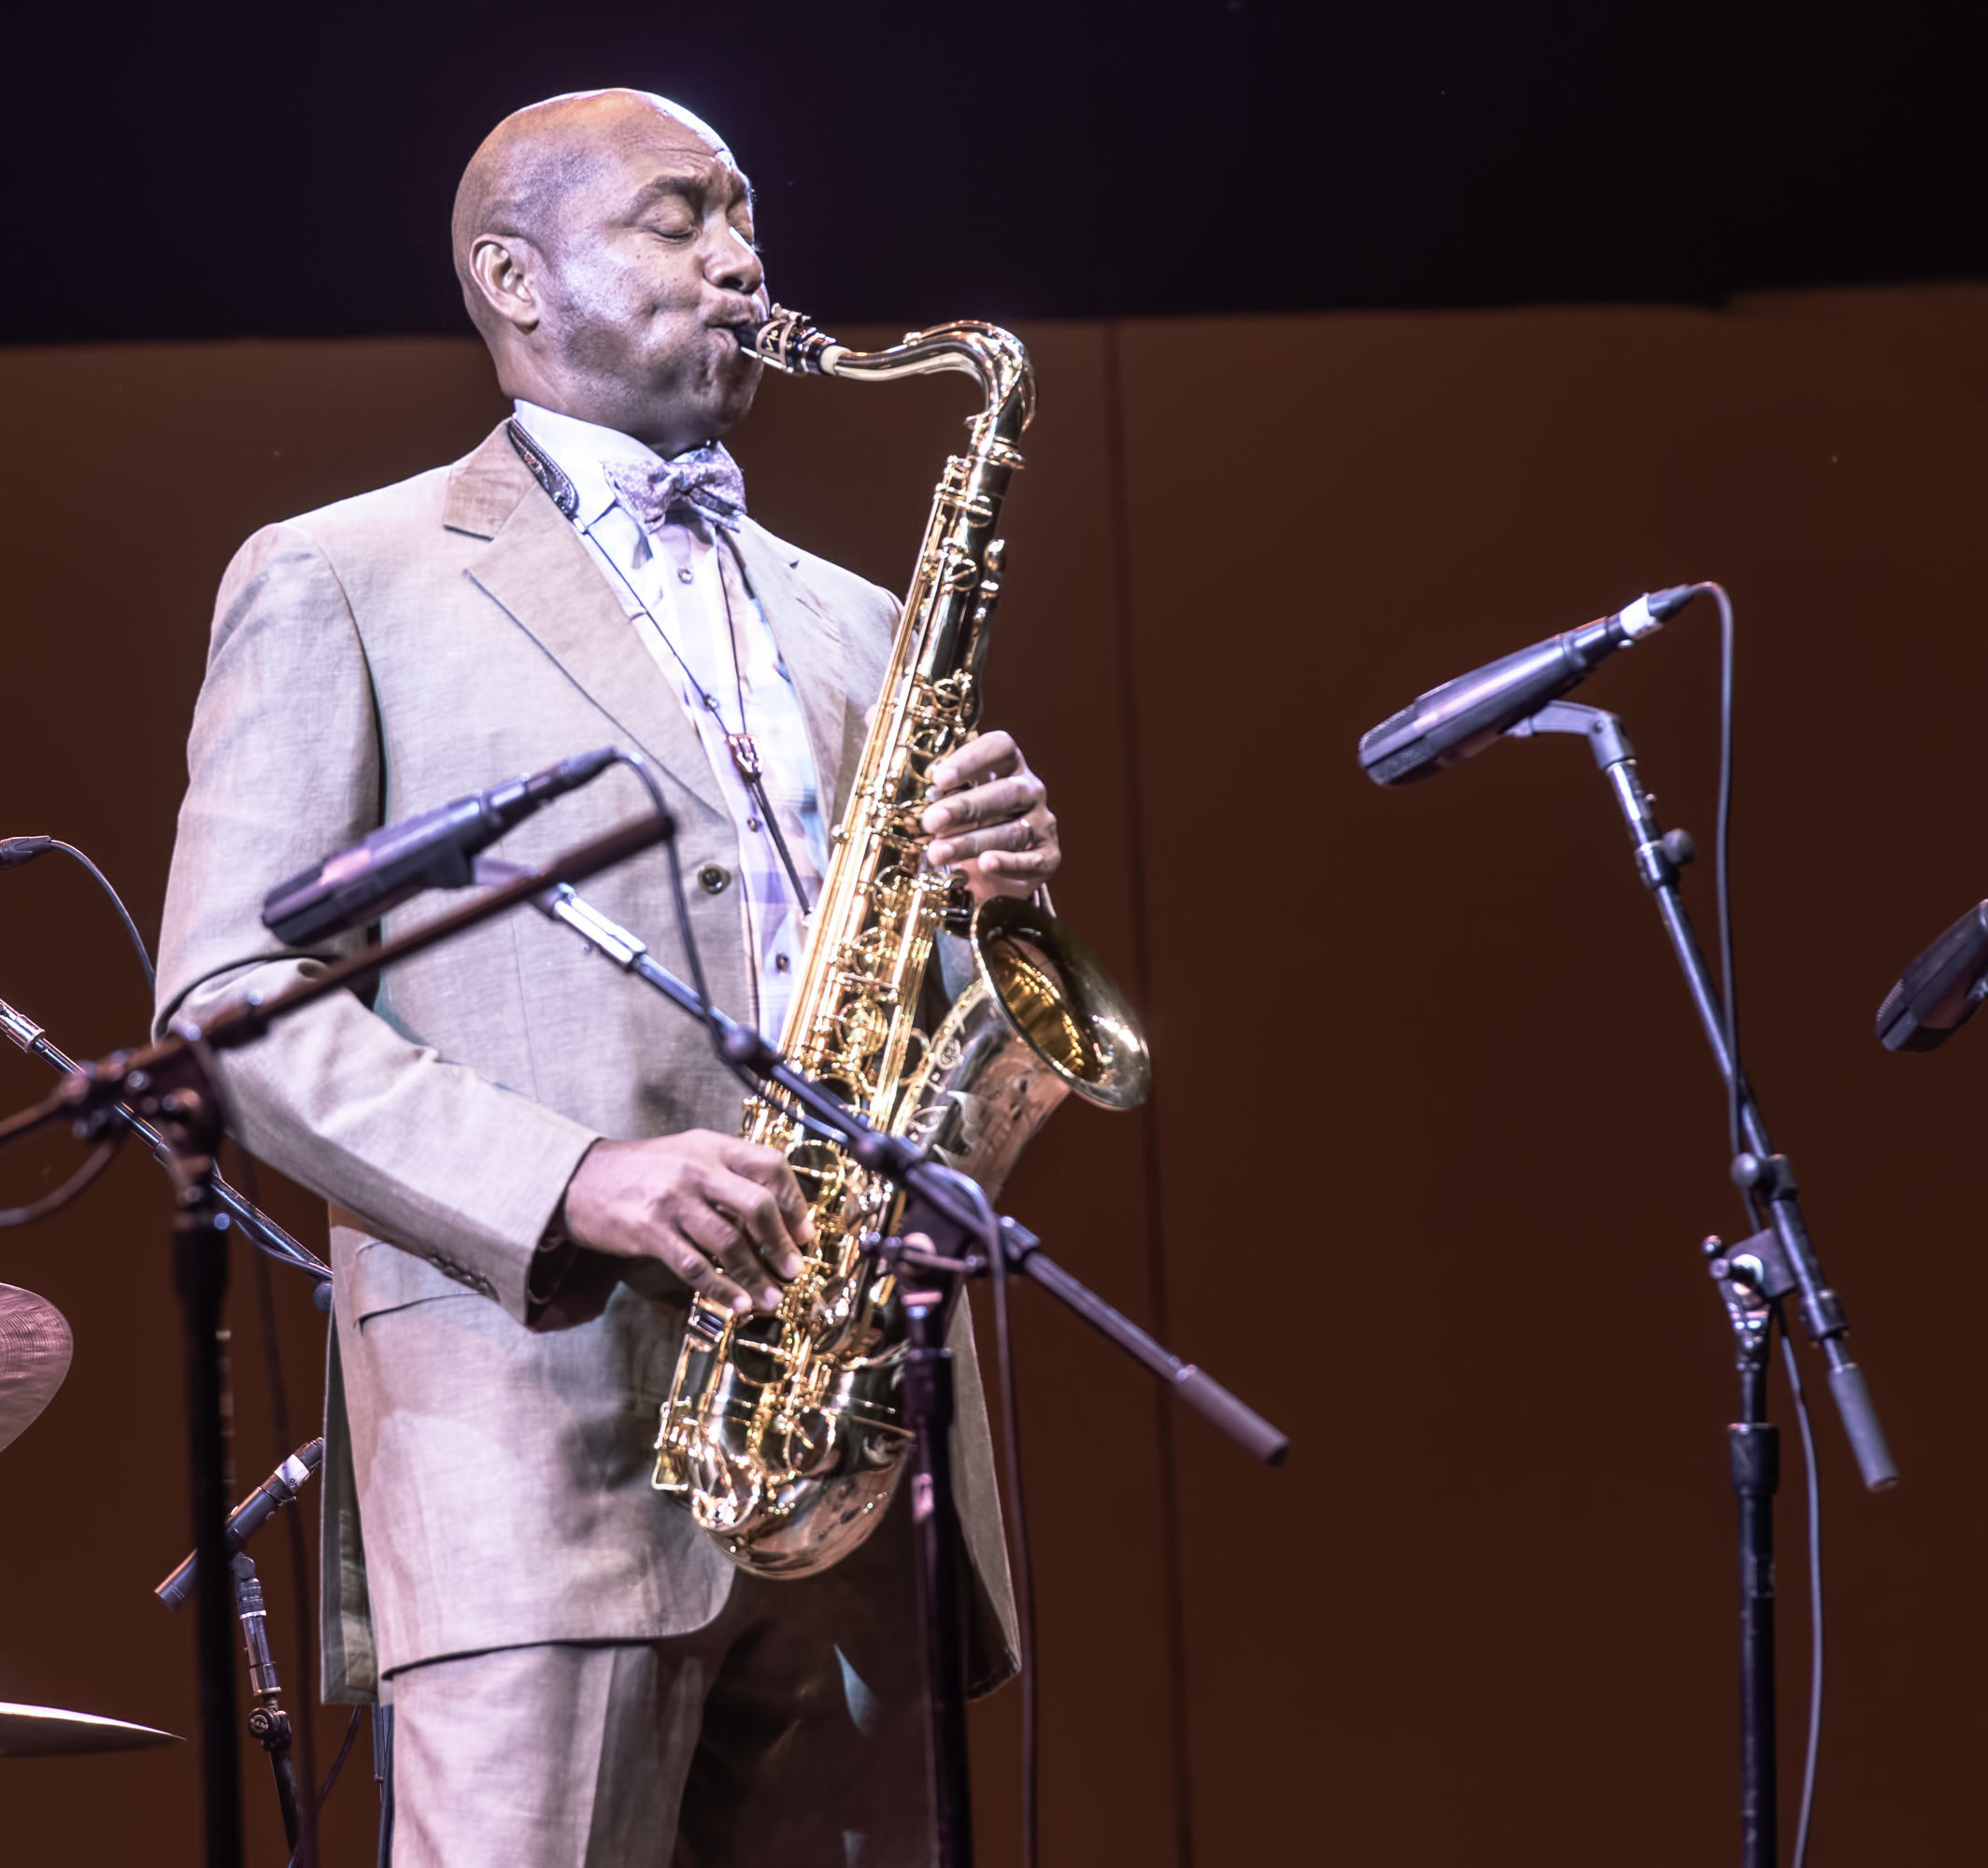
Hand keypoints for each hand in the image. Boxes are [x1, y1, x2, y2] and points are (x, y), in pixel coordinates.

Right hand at [560, 1131, 813, 1313]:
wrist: (579, 1179)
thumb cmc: (642, 1171)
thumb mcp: (689, 1154)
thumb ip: (728, 1175)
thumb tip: (775, 1215)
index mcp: (712, 1146)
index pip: (770, 1165)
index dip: (795, 1202)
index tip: (805, 1232)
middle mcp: (696, 1169)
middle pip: (757, 1205)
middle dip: (781, 1243)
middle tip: (793, 1269)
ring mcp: (672, 1200)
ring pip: (729, 1242)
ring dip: (755, 1275)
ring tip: (771, 1298)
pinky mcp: (649, 1230)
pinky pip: (695, 1266)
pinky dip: (720, 1288)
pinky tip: (737, 1303)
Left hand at [919, 730, 1060, 903]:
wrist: (991, 875)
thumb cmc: (964, 824)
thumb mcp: (944, 796)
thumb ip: (920, 769)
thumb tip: (875, 727)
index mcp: (1006, 766)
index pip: (1000, 747)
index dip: (972, 759)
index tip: (939, 778)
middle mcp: (1029, 790)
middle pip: (1005, 792)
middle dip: (965, 806)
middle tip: (930, 821)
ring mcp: (1041, 824)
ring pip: (1012, 831)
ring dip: (973, 841)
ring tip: (937, 852)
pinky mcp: (1047, 857)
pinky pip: (1031, 860)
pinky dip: (1008, 863)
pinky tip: (985, 864)